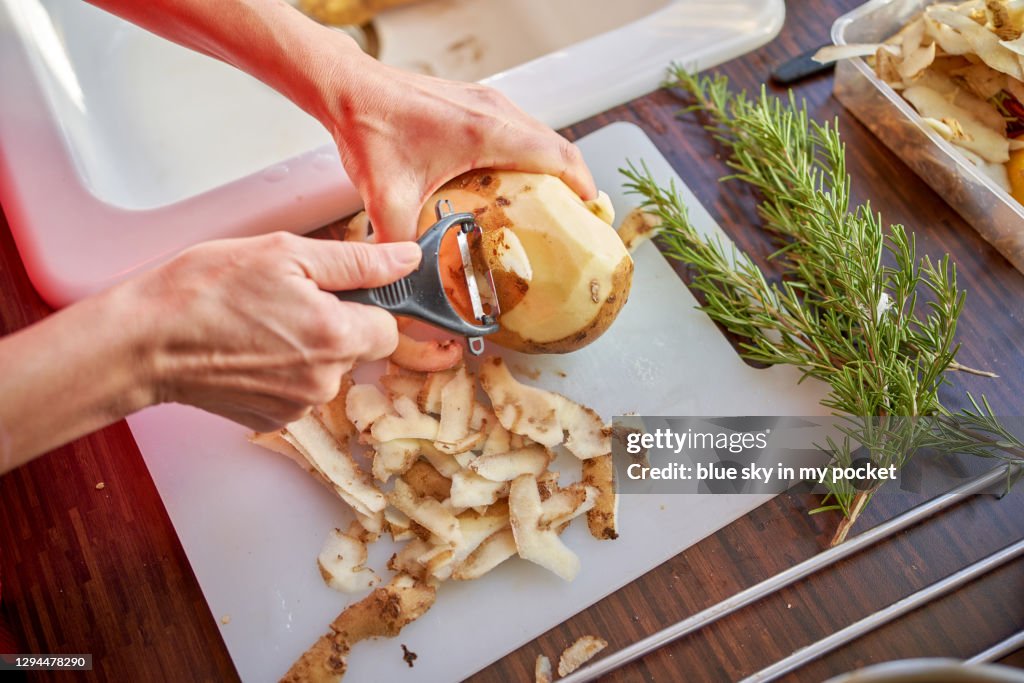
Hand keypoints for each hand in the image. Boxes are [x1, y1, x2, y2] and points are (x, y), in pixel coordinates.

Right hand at [133, 232, 420, 431]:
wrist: (145, 342)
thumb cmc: (205, 290)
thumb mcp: (285, 253)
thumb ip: (358, 261)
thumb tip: (407, 260)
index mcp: (337, 337)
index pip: (389, 327)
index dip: (365, 305)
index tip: (334, 292)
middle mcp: (325, 380)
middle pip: (358, 349)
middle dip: (334, 324)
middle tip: (285, 300)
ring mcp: (298, 406)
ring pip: (327, 370)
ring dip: (307, 348)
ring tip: (260, 324)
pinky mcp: (273, 420)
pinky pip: (299, 390)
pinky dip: (282, 371)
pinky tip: (249, 350)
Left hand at [320, 55, 597, 241]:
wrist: (348, 87)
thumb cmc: (369, 127)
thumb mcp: (383, 196)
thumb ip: (398, 244)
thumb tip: (406, 281)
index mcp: (485, 133)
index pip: (557, 156)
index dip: (582, 186)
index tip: (592, 214)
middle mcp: (493, 111)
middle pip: (555, 145)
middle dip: (572, 181)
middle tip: (575, 217)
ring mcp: (485, 101)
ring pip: (538, 134)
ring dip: (551, 165)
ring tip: (551, 202)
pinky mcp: (474, 100)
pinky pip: (518, 127)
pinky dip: (529, 152)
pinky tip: (513, 178)